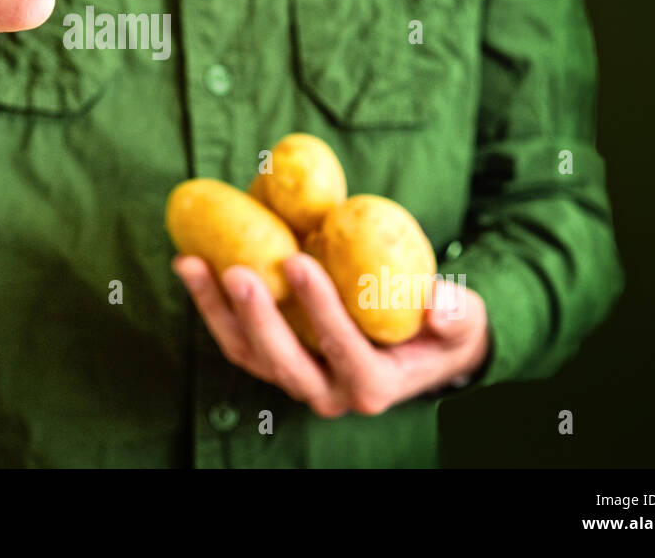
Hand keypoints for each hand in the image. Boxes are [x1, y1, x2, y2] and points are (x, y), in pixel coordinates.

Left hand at [173, 253, 488, 416]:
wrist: (421, 350)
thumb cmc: (442, 329)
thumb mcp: (463, 321)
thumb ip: (455, 314)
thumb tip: (439, 303)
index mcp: (373, 384)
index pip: (343, 349)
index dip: (319, 309)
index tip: (298, 261)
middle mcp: (329, 392)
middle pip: (283, 360)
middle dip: (256, 317)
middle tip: (236, 269)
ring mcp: (297, 379)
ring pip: (248, 353)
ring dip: (216, 309)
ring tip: (191, 264)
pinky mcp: (274, 363)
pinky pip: (236, 339)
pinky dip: (211, 305)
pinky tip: (193, 266)